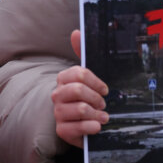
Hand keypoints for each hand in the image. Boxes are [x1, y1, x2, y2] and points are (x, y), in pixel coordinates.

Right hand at [52, 30, 109, 146]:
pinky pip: (78, 127)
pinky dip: (91, 126)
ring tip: (103, 117)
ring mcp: (58, 113)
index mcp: (64, 79)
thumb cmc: (89, 97)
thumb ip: (83, 53)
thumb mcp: (90, 77)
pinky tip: (97, 126)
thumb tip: (76, 31)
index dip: (96, 82)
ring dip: (97, 113)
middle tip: (103, 104)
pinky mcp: (62, 130)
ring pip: (80, 109)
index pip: (80, 74)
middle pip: (78, 90)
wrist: (87, 123)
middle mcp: (57, 95)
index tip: (105, 89)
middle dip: (96, 98)